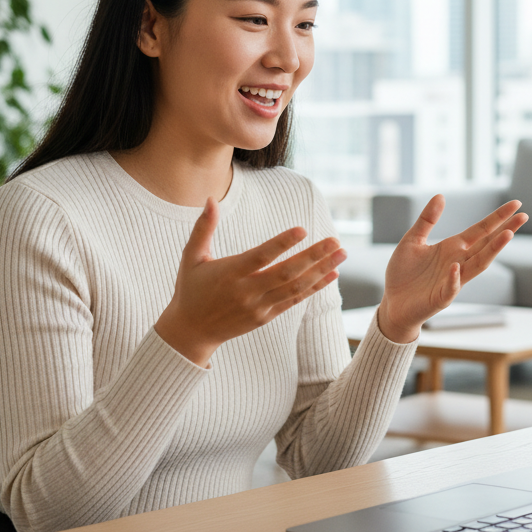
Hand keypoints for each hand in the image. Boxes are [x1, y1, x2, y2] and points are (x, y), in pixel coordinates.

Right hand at [155, 197, 346, 366]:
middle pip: (286, 273)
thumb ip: (203, 228)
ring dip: (321, 270)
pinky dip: (315, 287)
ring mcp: (258, 306)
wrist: (191, 332)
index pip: (260, 257)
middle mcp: (247, 291)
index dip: (282, 244)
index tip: (302, 230)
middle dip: (314, 256)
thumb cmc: (191, 289)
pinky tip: (331, 274)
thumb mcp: (191, 257)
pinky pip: (294, 300)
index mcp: (229, 273)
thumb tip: (211, 199)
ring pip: (295, 287)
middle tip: (335, 240)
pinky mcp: (266, 317)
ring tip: (341, 254)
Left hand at [377, 197, 526, 342]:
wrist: (392, 303)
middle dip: (505, 230)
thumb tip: (440, 195)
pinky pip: (451, 288)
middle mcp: (458, 262)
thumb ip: (427, 219)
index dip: (497, 217)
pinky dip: (454, 278)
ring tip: (507, 234)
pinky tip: (456, 268)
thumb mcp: (413, 240)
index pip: (480, 230)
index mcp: (452, 247)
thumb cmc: (404, 273)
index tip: (516, 204)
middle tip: (524, 216)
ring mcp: (453, 280)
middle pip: (487, 244)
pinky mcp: (441, 298)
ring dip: (492, 251)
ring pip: (478, 265)